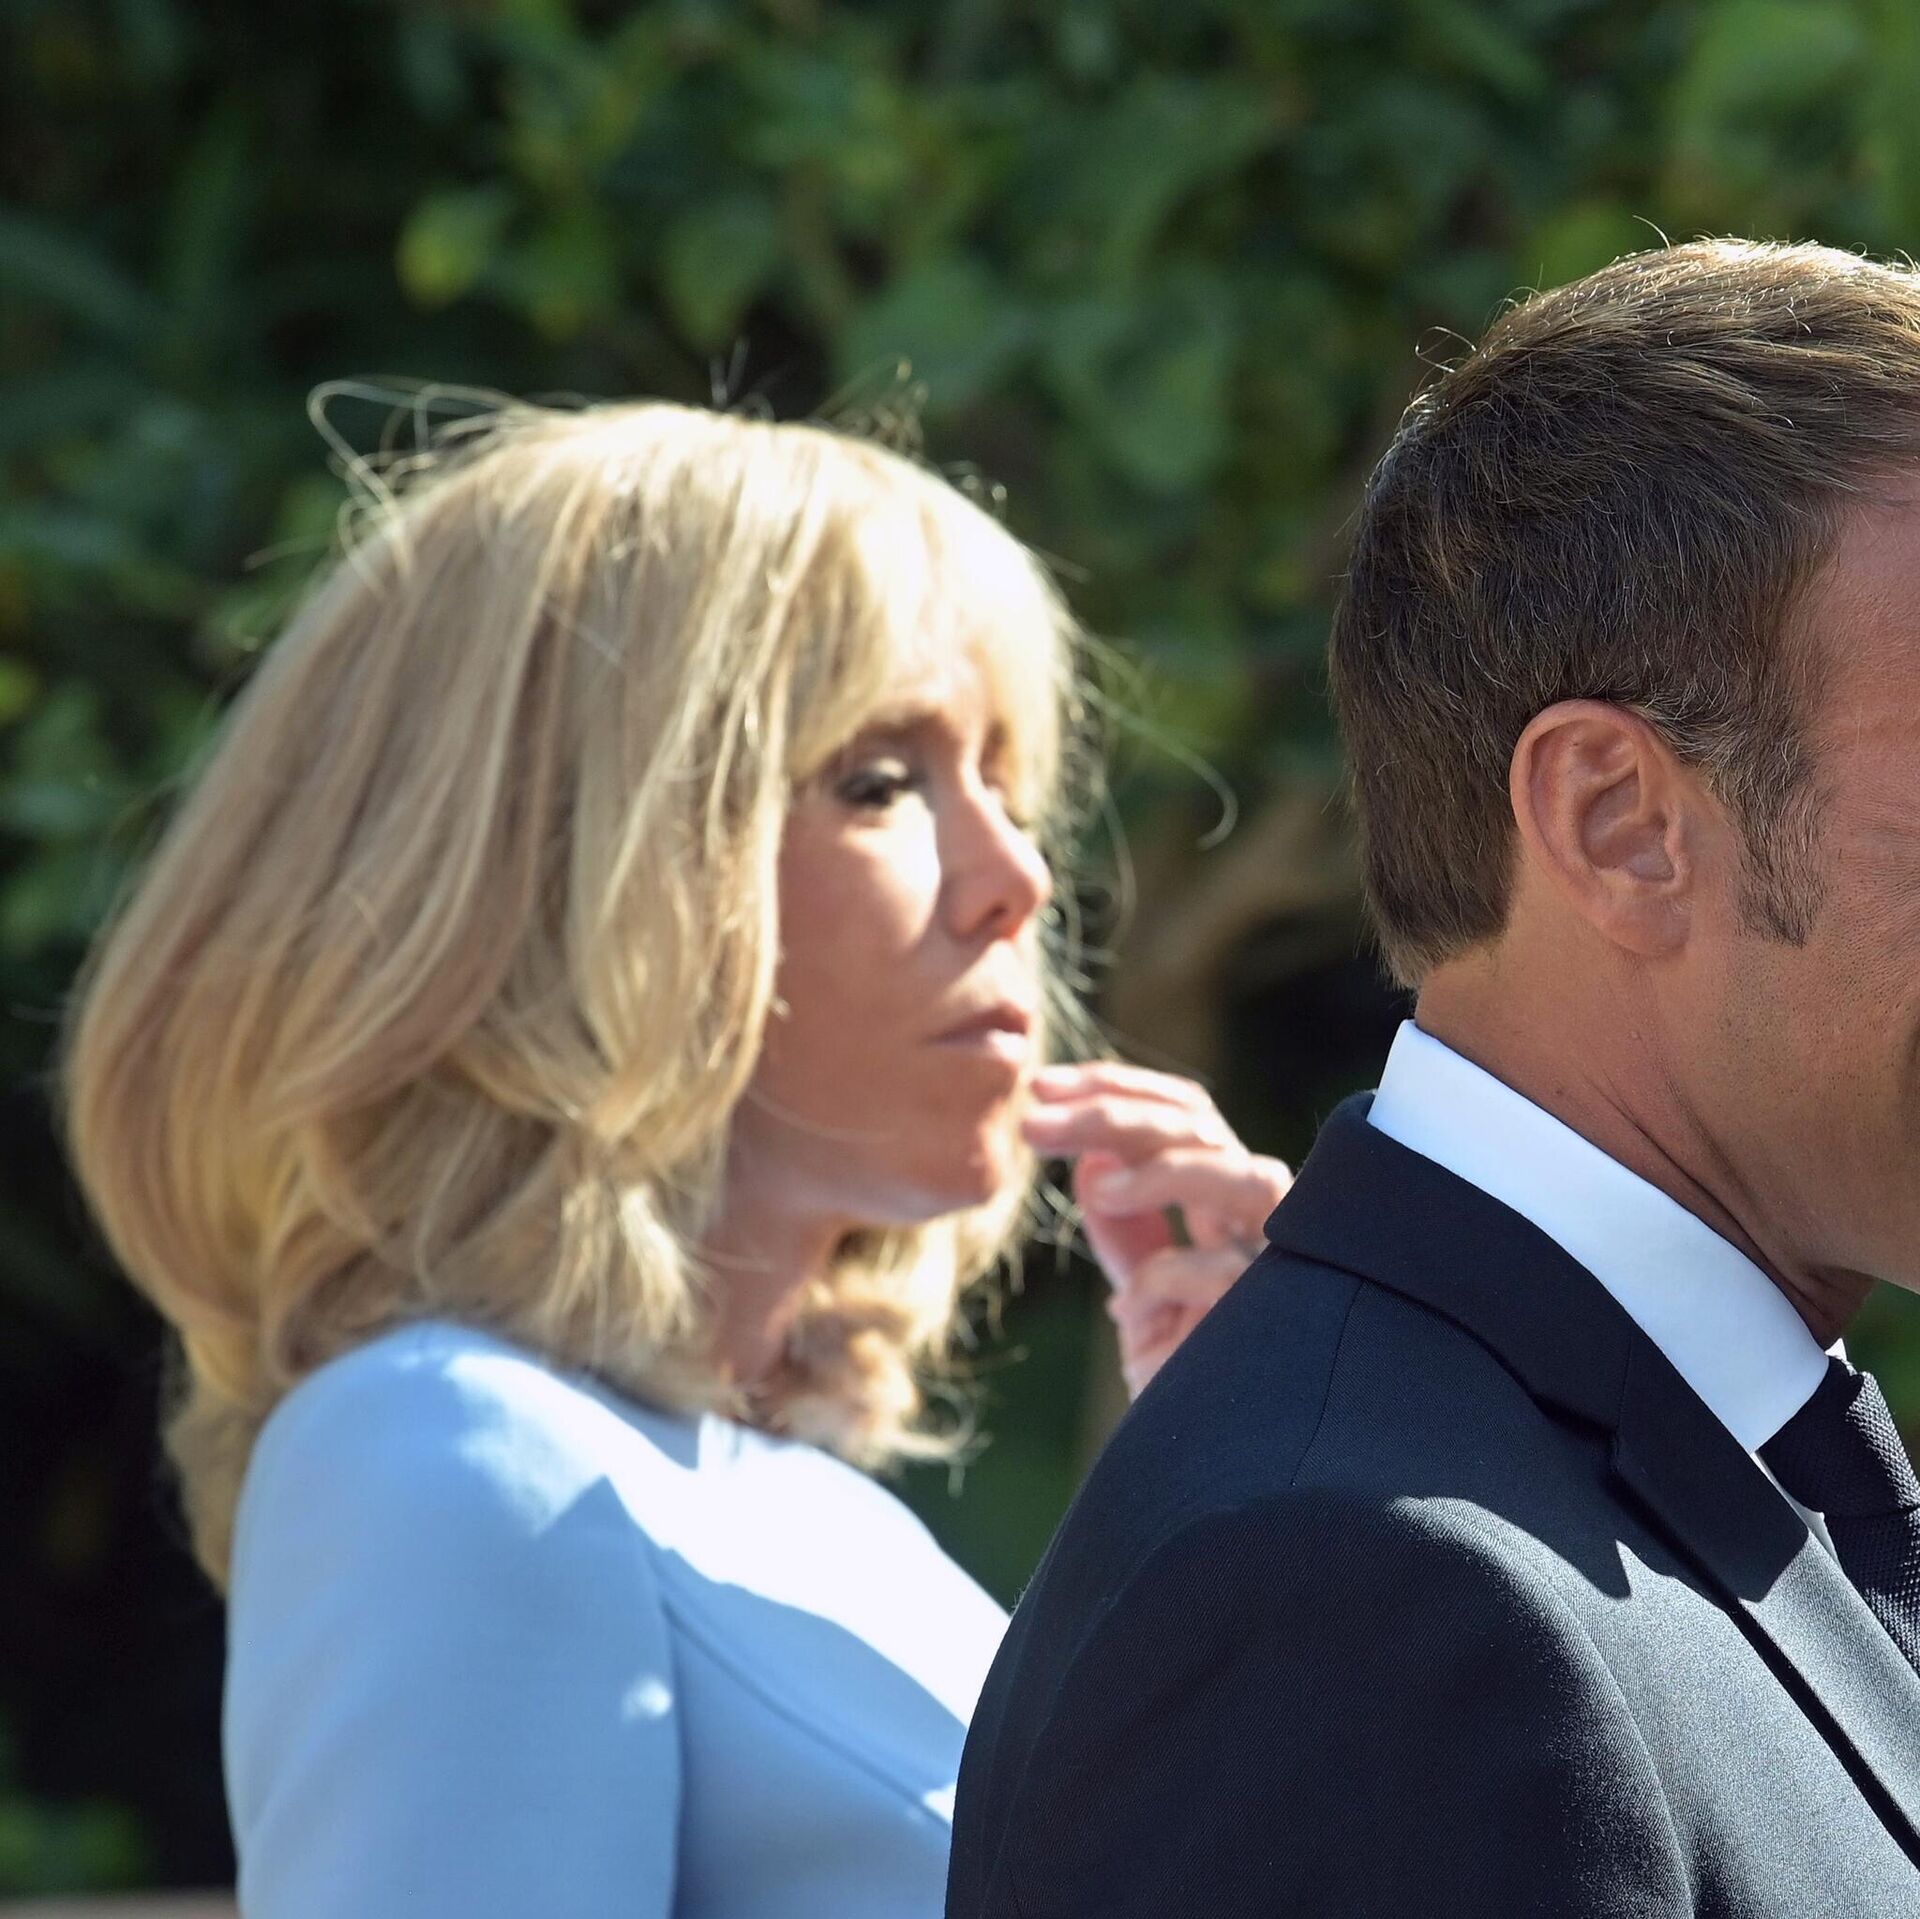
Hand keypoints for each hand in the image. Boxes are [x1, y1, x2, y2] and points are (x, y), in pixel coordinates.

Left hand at [1019, 1062, 1292, 1398]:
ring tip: (1095, 1181)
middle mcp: (1262, 1222)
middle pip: (1200, 1129)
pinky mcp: (1281, 1317)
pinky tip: (1127, 1310)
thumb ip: (1126, 1229)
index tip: (1040, 1090)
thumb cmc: (1188, 1379)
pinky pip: (1223, 1271)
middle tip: (1031, 1118)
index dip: (1116, 1088)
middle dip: (1112, 1111)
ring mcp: (1279, 1265)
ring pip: (1242, 1175)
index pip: (1185, 1115)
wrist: (1214, 1469)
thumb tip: (1093, 1165)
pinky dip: (1166, 1277)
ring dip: (1163, 1167)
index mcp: (1227, 1204)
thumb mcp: (1141, 1293)